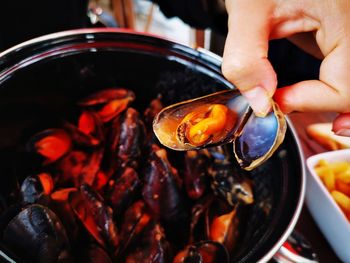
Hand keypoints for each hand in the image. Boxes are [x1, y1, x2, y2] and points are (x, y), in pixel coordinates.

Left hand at [222, 0, 349, 135]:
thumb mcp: (248, 10)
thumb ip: (246, 59)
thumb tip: (259, 103)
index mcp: (346, 15)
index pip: (346, 85)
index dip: (311, 101)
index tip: (278, 100)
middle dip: (343, 110)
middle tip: (324, 124)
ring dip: (346, 102)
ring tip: (332, 119)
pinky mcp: (347, 30)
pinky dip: (342, 85)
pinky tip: (327, 93)